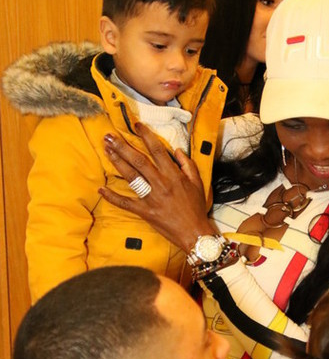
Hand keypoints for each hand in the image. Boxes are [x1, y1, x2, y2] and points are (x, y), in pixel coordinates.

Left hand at [99, 122, 212, 250]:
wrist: (194, 233)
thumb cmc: (196, 208)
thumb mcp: (197, 183)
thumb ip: (187, 165)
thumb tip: (176, 150)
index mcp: (173, 175)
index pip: (157, 150)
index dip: (145, 136)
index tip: (136, 125)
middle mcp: (160, 184)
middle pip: (138, 161)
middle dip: (123, 146)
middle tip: (109, 136)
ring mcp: (151, 198)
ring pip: (131, 177)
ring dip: (117, 162)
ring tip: (106, 149)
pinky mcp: (144, 211)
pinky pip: (126, 203)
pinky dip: (112, 197)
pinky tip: (101, 190)